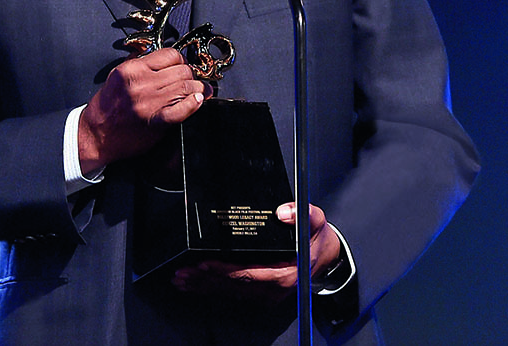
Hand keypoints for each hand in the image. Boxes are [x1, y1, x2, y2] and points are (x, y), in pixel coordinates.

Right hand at [77, 47, 208, 173]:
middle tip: (195, 80)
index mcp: (132, 69)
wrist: (95, 136)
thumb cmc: (107, 107)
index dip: (181, 60)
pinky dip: (194, 103)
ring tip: (202, 91)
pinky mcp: (156, 121)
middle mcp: (141, 83)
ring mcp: (149, 103)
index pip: (170, 54)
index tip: (183, 66)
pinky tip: (198, 100)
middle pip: (182, 70)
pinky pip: (182, 109)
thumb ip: (139, 64)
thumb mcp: (117, 76)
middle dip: (192, 75)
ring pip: (186, 86)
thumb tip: (161, 56)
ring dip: (198, 88)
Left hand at [171, 203, 343, 302]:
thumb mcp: (315, 220)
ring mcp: (266, 294)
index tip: (204, 263)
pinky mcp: (261, 294)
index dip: (224, 270)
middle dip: (205, 279)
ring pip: (230, 292)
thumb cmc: (316, 238)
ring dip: (204, 286)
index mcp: (285, 274)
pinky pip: (234, 292)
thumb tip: (283, 212)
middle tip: (182, 272)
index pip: (248, 274)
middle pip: (233, 286)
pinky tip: (197, 284)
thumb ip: (303, 213)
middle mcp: (273, 289)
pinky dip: (213, 288)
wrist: (325, 256)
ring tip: (182, 279)